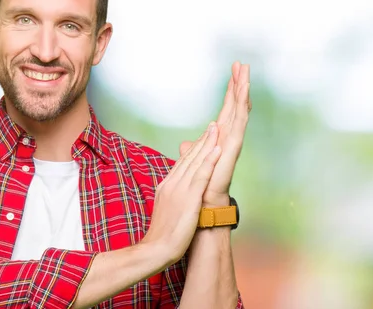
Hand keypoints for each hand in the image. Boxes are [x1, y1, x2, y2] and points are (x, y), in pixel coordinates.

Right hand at [141, 122, 221, 264]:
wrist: (155, 248)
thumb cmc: (163, 233)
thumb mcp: (166, 208)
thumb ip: (173, 195)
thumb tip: (178, 188)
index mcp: (167, 185)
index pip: (183, 162)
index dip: (195, 148)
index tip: (204, 136)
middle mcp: (172, 183)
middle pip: (189, 157)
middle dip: (202, 139)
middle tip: (213, 124)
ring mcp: (180, 189)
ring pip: (195, 161)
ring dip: (206, 143)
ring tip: (216, 128)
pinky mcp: (188, 198)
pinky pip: (201, 175)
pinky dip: (209, 160)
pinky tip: (217, 149)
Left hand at [179, 61, 250, 206]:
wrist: (204, 203)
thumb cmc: (200, 184)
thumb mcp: (192, 161)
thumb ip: (192, 150)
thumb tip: (184, 144)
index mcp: (219, 136)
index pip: (225, 108)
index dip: (229, 91)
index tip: (233, 72)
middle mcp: (228, 136)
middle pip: (235, 105)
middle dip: (238, 84)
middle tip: (242, 64)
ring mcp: (231, 140)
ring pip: (239, 110)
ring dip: (242, 91)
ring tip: (245, 72)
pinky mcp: (232, 147)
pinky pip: (239, 122)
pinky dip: (242, 107)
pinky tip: (244, 92)